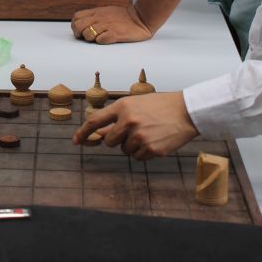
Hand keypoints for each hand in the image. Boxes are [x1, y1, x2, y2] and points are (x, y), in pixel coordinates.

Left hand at [72, 5, 152, 43]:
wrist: (141, 18)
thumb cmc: (124, 16)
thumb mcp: (106, 11)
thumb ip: (95, 16)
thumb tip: (83, 23)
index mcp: (97, 12)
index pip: (76, 17)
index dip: (75, 26)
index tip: (80, 31)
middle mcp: (100, 18)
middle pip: (78, 26)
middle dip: (79, 34)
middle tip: (86, 38)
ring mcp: (107, 26)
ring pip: (88, 34)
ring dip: (90, 39)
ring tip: (98, 38)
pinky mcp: (115, 34)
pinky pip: (101, 40)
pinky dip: (101, 41)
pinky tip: (106, 40)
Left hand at [73, 92, 197, 159]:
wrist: (185, 111)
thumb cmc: (159, 105)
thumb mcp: (136, 104)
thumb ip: (117, 117)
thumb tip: (100, 132)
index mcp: (123, 107)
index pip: (95, 121)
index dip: (83, 132)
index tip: (76, 140)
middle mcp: (128, 121)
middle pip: (109, 141)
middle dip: (117, 140)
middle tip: (132, 131)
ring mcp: (139, 136)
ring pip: (124, 150)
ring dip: (132, 146)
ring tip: (148, 133)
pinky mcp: (151, 149)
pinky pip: (138, 157)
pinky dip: (143, 152)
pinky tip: (154, 140)